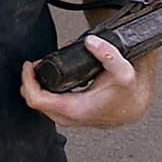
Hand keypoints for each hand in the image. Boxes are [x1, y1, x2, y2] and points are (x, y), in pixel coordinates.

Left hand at [19, 35, 155, 127]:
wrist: (134, 106)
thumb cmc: (127, 92)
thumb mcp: (123, 70)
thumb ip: (108, 54)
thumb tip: (91, 42)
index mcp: (75, 109)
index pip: (37, 100)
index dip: (28, 81)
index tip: (29, 66)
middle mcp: (68, 117)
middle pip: (34, 101)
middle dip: (30, 82)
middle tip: (33, 65)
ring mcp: (67, 118)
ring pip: (40, 105)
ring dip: (36, 86)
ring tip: (38, 70)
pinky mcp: (69, 116)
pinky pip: (47, 106)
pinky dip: (43, 92)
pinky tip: (46, 80)